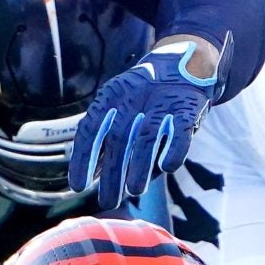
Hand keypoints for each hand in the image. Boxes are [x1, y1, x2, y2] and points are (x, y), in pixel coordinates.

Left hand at [71, 37, 218, 209]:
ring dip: (140, 167)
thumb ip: (105, 133)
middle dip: (112, 174)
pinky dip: (173, 150)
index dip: (83, 159)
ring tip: (134, 191)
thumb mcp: (119, 104)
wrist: (182, 62)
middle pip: (118, 140)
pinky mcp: (186, 107)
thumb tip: (92, 175)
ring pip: (147, 138)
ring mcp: (160, 102)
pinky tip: (166, 168)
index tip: (78, 186)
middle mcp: (132, 98)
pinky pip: (179, 133)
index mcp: (110, 98)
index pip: (91, 130)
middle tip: (107, 202)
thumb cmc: (143, 96)